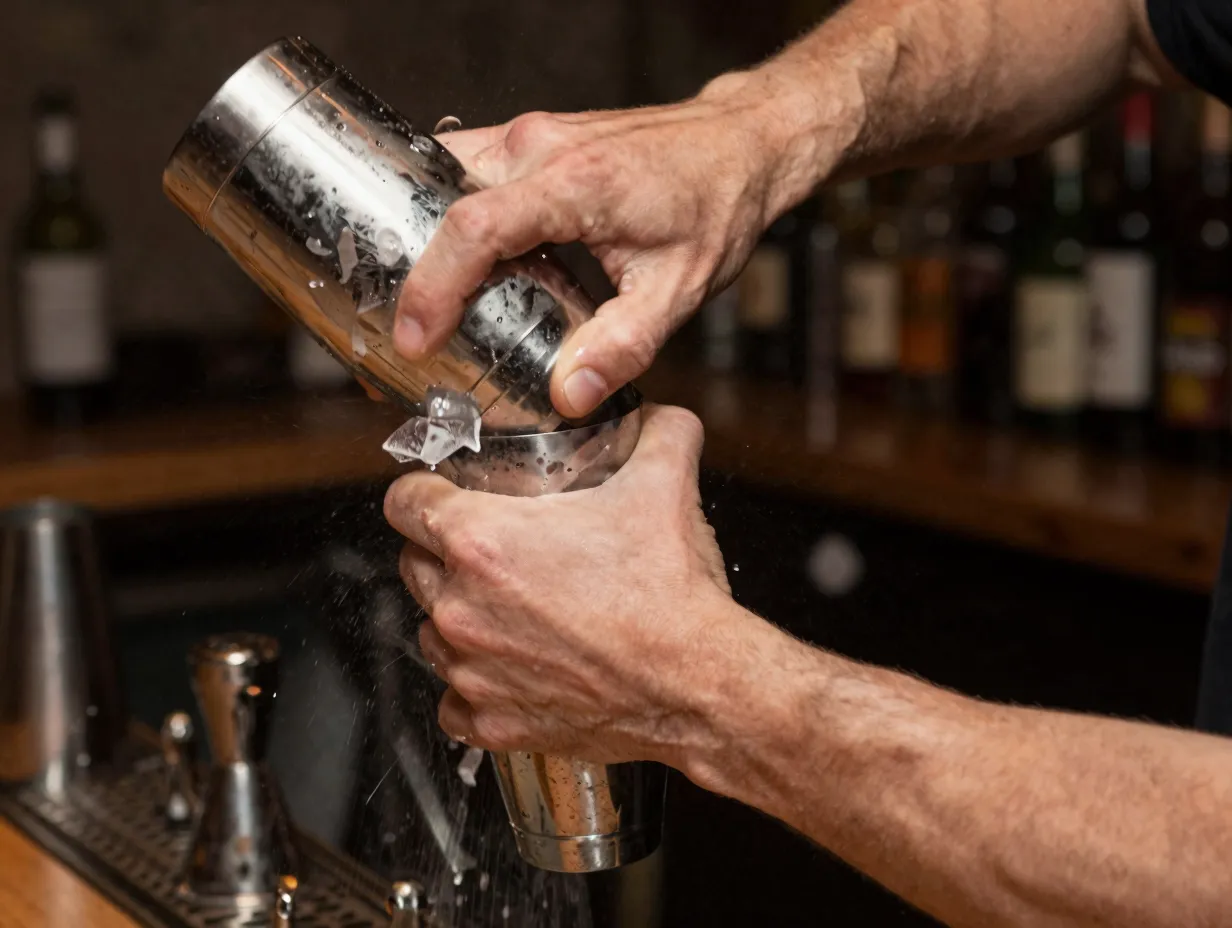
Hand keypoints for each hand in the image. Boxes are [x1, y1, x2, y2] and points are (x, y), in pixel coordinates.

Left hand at [382, 404, 763, 764]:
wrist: (697, 685)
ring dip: (459, 617)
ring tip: (509, 610)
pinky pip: (454, 702)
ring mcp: (473, 670)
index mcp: (484, 542)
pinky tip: (510, 667)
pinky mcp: (493, 721)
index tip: (444, 495)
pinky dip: (474, 686)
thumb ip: (657, 433)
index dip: (424, 490)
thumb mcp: (666, 485)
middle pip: (413, 564)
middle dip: (443, 553)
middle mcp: (464, 607)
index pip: (404, 502)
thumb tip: (658, 417)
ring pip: (430, 632)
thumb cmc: (670, 598)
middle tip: (494, 550)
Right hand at [394, 73, 817, 418]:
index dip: (434, 285)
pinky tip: (467, 265)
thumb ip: (623, 345)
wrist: (743, 145)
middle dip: (408, 263)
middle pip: (438, 197)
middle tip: (408, 328)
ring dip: (423, 234)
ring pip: (443, 177)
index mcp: (575, 182)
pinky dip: (450, 215)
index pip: (476, 227)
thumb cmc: (717, 205)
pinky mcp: (531, 138)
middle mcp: (540, 145)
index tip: (415, 336)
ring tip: (426, 301)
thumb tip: (569, 394)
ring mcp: (531, 134)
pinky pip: (466, 171)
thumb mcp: (679, 290)